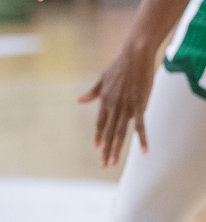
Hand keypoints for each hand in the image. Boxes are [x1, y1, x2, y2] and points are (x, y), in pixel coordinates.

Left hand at [79, 45, 155, 165]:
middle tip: (104, 164)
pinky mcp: (140, 105)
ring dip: (117, 149)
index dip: (99, 135)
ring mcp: (127, 107)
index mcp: (105, 100)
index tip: (96, 147)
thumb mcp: (102, 79)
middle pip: (109, 132)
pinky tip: (143, 151)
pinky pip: (141, 125)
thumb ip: (92, 93)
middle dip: (106, 149)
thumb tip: (79, 100)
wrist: (135, 57)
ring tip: (114, 162)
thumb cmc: (119, 67)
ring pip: (121, 132)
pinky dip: (142, 139)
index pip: (100, 123)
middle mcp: (114, 106)